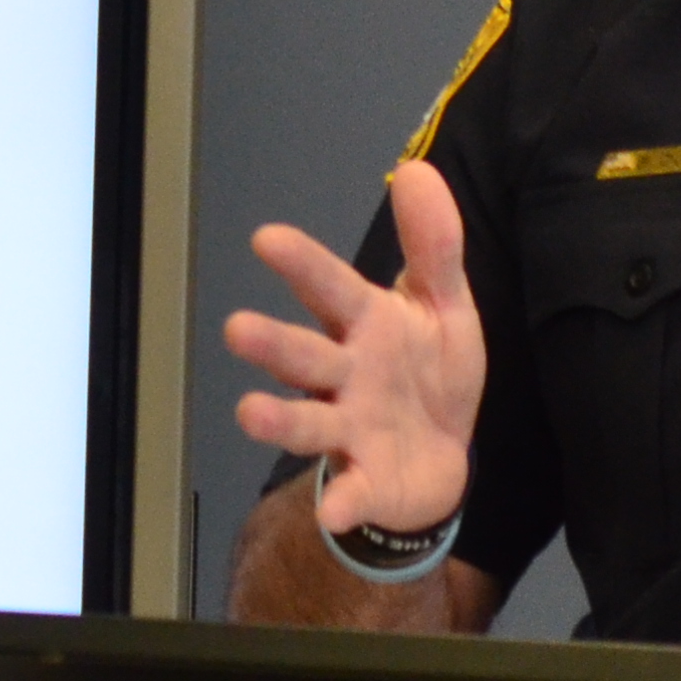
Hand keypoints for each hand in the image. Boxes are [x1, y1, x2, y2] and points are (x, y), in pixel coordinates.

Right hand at [225, 159, 485, 532]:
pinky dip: (341, 503)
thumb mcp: (443, 306)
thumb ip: (433, 245)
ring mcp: (351, 431)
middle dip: (273, 344)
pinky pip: (350, 493)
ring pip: (308, 424)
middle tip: (237, 329)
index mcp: (365, 327)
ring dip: (279, 420)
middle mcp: (345, 377)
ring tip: (249, 413)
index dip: (302, 265)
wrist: (443, 459)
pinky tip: (333, 512)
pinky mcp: (367, 482)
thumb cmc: (429, 374)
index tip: (267, 239)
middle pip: (304, 357)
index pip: (330, 289)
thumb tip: (416, 169)